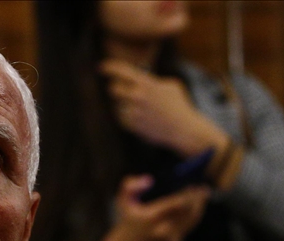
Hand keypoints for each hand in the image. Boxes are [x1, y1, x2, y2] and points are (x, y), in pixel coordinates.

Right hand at [98, 174, 210, 240]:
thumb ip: (130, 185)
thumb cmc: (126, 224)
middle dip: (199, 200)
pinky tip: (183, 216)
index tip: (196, 185)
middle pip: (191, 212)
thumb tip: (150, 180)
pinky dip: (187, 223)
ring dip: (198, 210)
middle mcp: (164, 231)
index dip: (190, 194)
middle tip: (204, 191)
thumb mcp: (122, 202)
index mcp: (152, 217)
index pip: (179, 203)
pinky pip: (185, 232)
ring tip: (201, 200)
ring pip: (191, 222)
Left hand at [101, 59, 228, 157]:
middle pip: (112, 89)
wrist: (182, 129)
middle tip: (122, 90)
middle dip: (116, 88)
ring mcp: (132, 112)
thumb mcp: (171, 85)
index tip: (101, 67)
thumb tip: (141, 77)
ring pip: (117, 105)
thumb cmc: (178, 106)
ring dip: (124, 105)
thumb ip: (153, 80)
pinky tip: (141, 118)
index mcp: (147, 84)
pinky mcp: (130, 125)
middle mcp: (137, 97)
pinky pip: (120, 118)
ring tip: (141, 109)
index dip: (110, 67)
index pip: (122, 71)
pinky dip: (126, 117)